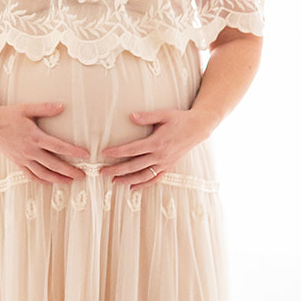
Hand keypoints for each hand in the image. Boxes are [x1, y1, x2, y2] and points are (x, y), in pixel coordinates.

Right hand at [0, 101, 90, 184]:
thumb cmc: (8, 115)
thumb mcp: (27, 108)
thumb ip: (45, 108)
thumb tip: (62, 106)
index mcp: (35, 137)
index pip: (59, 147)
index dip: (73, 152)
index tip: (86, 155)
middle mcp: (30, 151)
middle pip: (54, 164)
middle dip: (70, 171)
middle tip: (83, 175)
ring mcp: (23, 159)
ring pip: (43, 174)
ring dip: (57, 179)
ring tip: (70, 181)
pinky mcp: (17, 163)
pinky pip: (30, 175)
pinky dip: (41, 180)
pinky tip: (50, 181)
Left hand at [100, 107, 214, 185]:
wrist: (198, 128)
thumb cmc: (180, 119)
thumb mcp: (164, 114)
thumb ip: (146, 116)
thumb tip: (130, 116)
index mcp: (157, 142)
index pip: (132, 149)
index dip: (117, 152)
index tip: (104, 153)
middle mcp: (160, 155)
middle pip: (134, 165)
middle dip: (117, 169)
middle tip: (102, 172)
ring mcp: (165, 163)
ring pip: (143, 175)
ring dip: (128, 180)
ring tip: (114, 181)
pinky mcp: (169, 166)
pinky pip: (155, 179)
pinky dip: (144, 184)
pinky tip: (132, 187)